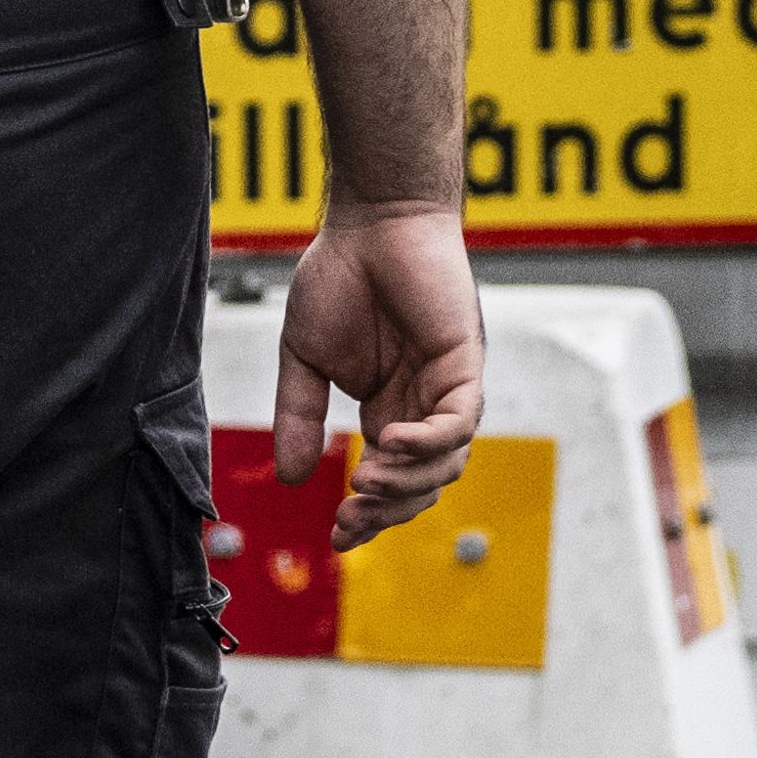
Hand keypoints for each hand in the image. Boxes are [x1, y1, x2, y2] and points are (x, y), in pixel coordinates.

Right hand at [271, 203, 485, 549]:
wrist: (370, 221)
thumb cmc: (340, 276)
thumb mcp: (304, 359)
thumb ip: (299, 417)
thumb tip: (292, 478)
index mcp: (388, 409)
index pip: (390, 481)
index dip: (369, 517)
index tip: (337, 536)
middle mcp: (423, 405)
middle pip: (422, 485)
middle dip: (388, 512)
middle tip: (350, 520)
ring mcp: (448, 386)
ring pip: (446, 461)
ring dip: (407, 481)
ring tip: (367, 478)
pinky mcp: (464, 361)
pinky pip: (459, 419)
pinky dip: (429, 441)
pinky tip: (388, 441)